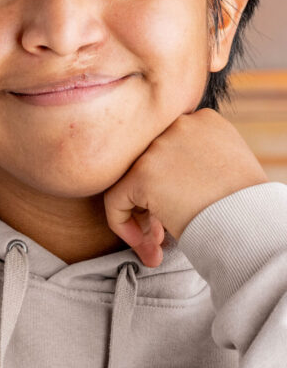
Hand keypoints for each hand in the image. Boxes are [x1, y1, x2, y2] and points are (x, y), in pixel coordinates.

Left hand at [103, 108, 268, 267]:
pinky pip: (115, 200)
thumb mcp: (225, 166)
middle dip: (150, 200)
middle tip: (161, 232)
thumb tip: (162, 179)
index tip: (177, 207)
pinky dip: (122, 225)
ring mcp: (157, 147)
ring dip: (139, 216)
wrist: (253, 227)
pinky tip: (146, 247)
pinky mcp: (142, 172)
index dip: (167, 181)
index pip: (165, 147)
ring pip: (128, 181)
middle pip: (146, 163)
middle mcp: (177, 125)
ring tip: (156, 245)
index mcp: (202, 121)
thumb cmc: (244, 206)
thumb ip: (191, 160)